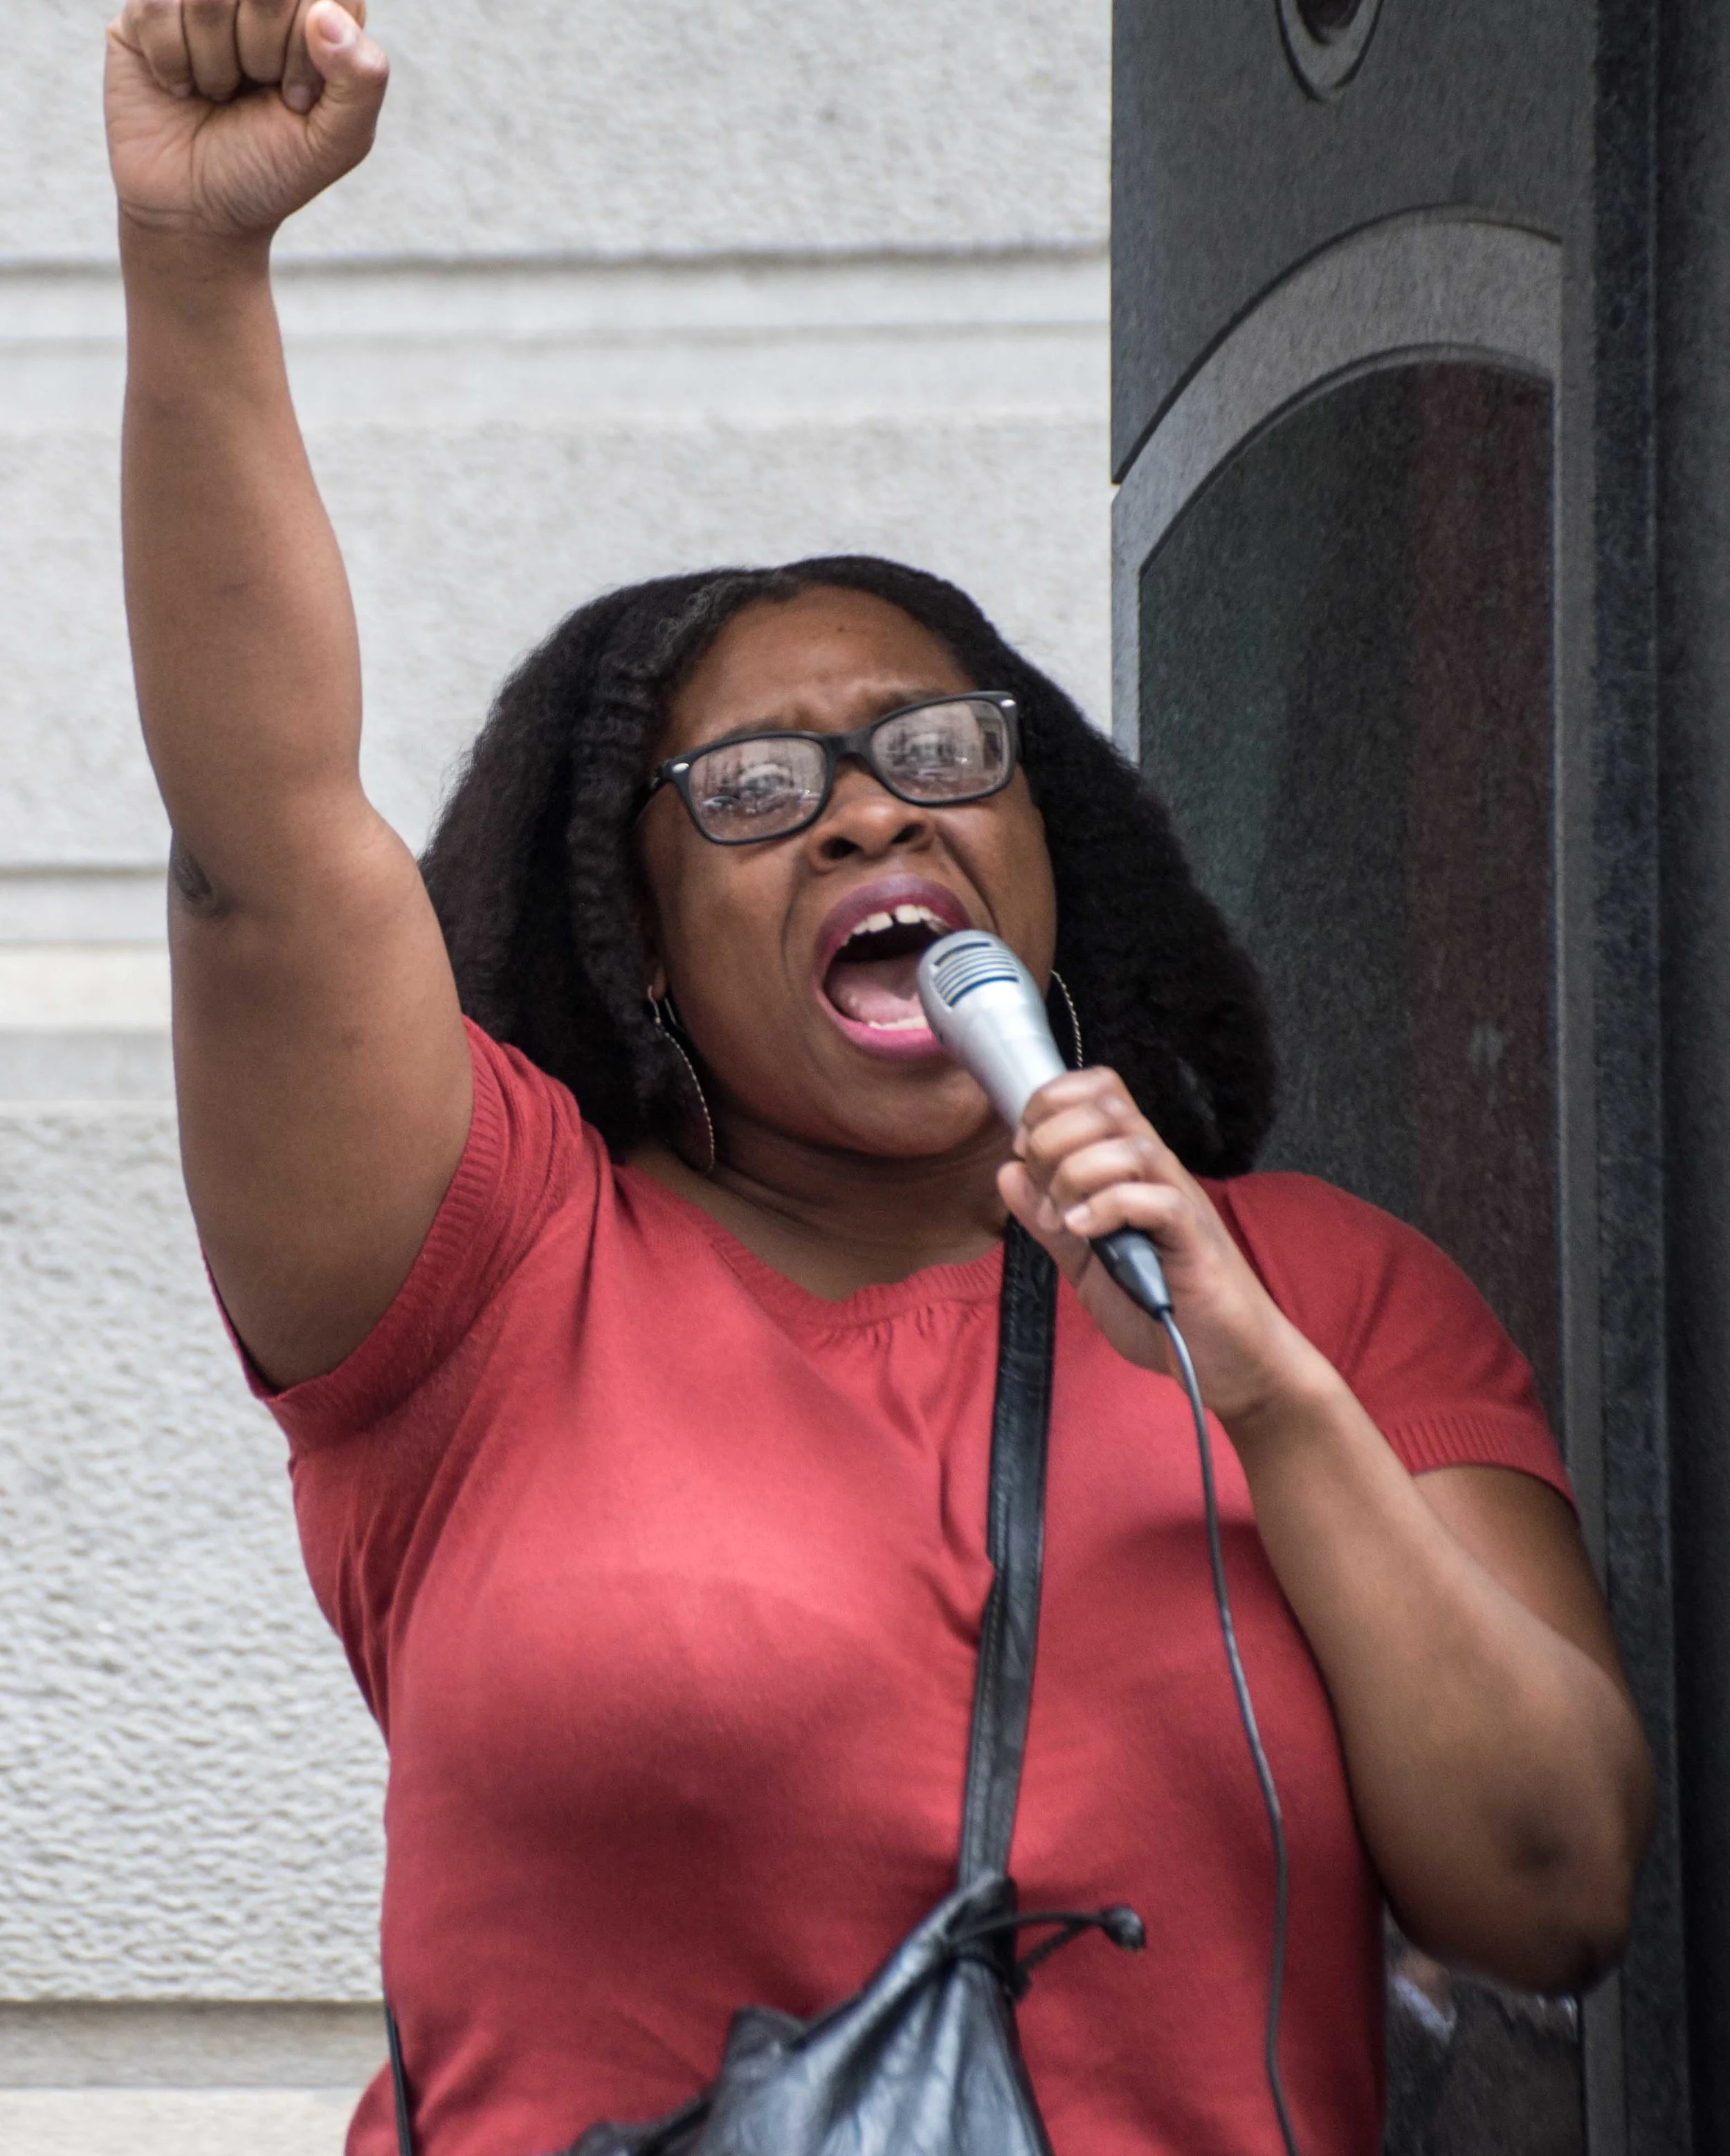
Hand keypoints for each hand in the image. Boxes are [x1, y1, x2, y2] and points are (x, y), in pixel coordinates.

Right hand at [106, 0, 387, 247]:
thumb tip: (325, 11)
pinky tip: (180, 85)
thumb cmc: (270, 170)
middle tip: (255, 91)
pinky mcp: (147, 5)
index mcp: (318, 14)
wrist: (195, 210)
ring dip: (216, 63)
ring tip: (218, 92)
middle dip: (263, 54)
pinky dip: (173, 60)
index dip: (308, 53)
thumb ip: (362, 80)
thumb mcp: (335, 142)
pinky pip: (158, 5)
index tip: (297, 98)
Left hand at [998, 1067, 1335, 1431]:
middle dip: (1054, 1138)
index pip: (1101, 1091)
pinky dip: (1108, 1208)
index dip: (1053, 1101)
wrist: (1223, 1359)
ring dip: (1077, 1173)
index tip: (1024, 1146)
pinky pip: (1156, 1199)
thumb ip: (1046, 1218)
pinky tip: (1085, 1232)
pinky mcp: (1195, 1239)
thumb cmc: (1160, 1306)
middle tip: (1043, 1192)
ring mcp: (1180, 1202)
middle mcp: (1159, 1173)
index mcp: (1132, 1169)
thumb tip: (1007, 1171)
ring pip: (1131, 1145)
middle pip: (1108, 1107)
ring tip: (1063, 1219)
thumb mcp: (1083, 1262)